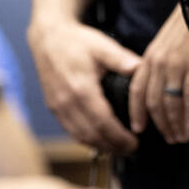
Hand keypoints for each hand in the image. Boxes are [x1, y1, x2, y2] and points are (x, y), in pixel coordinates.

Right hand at [28, 19, 140, 153]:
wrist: (47, 38)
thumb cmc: (75, 41)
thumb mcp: (101, 45)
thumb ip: (122, 59)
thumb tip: (141, 69)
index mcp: (82, 88)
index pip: (103, 123)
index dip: (119, 138)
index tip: (134, 143)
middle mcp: (67, 102)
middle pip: (92, 135)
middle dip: (113, 147)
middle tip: (131, 149)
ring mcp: (58, 107)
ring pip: (79, 137)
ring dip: (100, 146)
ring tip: (118, 148)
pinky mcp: (53, 107)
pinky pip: (70, 131)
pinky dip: (85, 139)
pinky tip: (98, 139)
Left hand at [128, 6, 188, 144]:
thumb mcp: (166, 44)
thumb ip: (160, 65)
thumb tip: (162, 89)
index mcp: (150, 58)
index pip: (137, 90)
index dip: (136, 112)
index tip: (138, 128)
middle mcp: (159, 63)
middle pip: (154, 102)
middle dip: (161, 124)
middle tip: (170, 138)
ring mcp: (177, 65)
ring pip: (171, 103)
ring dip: (177, 124)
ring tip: (183, 136)